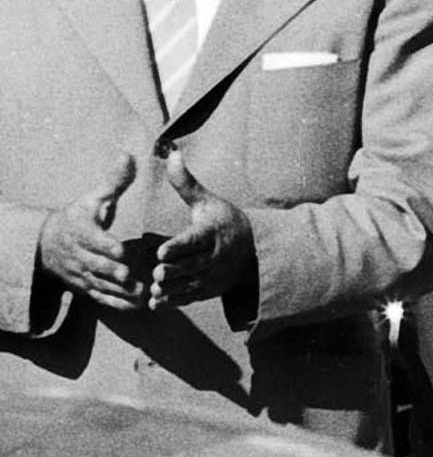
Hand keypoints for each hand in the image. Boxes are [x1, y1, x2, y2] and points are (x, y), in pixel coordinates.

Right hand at [36, 156, 144, 310]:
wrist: (49, 243)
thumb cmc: (79, 216)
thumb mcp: (93, 197)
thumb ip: (114, 181)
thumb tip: (129, 155)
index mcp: (82, 232)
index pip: (93, 240)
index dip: (106, 246)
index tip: (122, 250)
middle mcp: (80, 256)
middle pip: (96, 266)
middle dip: (112, 271)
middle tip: (131, 276)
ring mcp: (82, 274)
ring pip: (100, 284)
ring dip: (119, 291)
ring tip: (141, 294)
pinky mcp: (87, 287)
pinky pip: (101, 297)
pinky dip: (116, 303)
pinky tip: (136, 307)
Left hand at [146, 155, 253, 310]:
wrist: (254, 248)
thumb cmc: (223, 220)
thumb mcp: (207, 201)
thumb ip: (186, 183)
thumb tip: (171, 154)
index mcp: (209, 233)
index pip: (192, 242)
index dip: (177, 248)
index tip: (162, 252)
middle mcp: (211, 257)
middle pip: (187, 267)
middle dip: (171, 271)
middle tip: (157, 272)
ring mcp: (209, 276)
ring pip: (185, 286)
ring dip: (168, 288)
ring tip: (155, 286)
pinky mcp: (206, 291)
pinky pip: (186, 300)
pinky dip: (170, 302)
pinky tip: (155, 301)